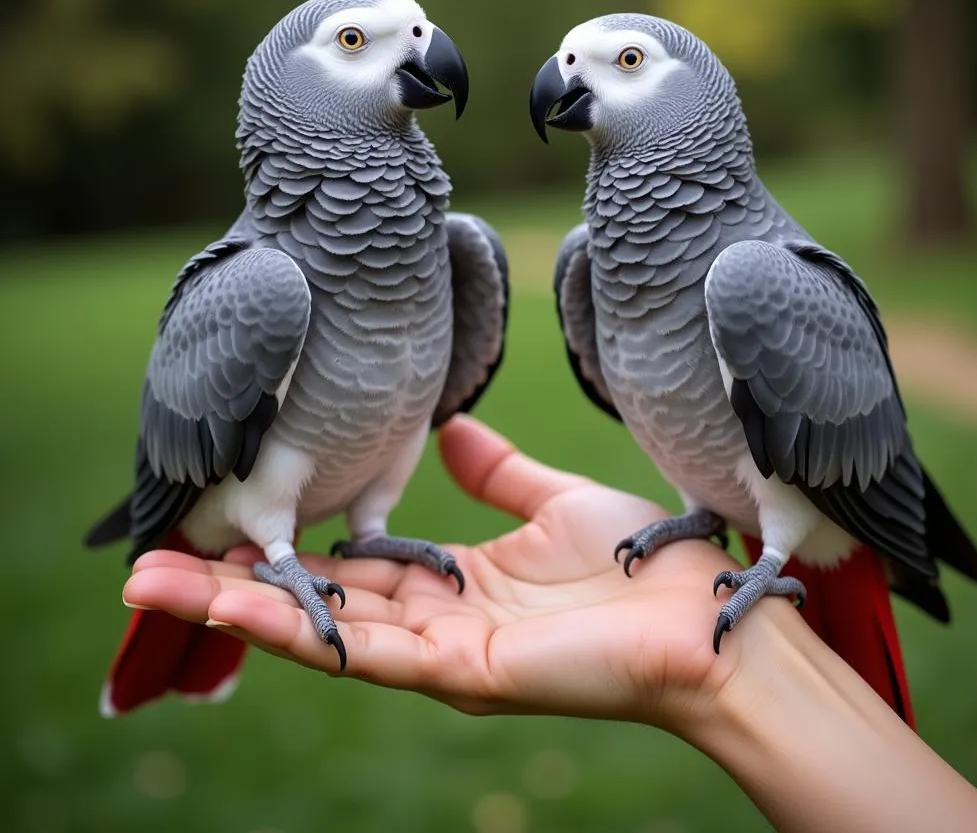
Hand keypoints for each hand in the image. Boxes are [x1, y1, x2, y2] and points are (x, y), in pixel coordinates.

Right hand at [123, 416, 778, 731]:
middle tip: (146, 562)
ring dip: (236, 605)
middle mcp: (438, 620)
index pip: (352, 563)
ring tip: (154, 582)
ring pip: (322, 627)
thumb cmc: (641, 561)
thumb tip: (446, 433)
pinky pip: (367, 649)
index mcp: (457, 581)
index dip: (290, 541)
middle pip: (318, 598)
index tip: (232, 513)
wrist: (704, 614)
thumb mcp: (553, 500)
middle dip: (235, 580)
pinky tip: (235, 605)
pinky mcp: (465, 667)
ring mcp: (445, 650)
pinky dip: (296, 628)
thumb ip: (497, 473)